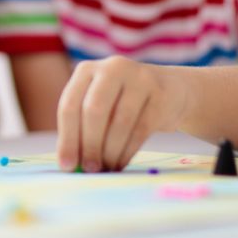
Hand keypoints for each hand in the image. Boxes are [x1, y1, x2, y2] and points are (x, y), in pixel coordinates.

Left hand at [56, 56, 189, 171]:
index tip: (66, 166)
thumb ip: (81, 128)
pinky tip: (121, 164)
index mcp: (86, 70)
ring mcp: (138, 78)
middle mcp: (111, 68)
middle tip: (89, 169)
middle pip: (94, 110)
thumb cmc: (122, 103)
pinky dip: (128, 152)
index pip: (70, 104)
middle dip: (89, 145)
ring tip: (106, 169)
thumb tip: (68, 164)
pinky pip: (141, 129)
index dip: (67, 138)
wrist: (170, 90)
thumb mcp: (99, 104)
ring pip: (120, 122)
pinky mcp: (160, 94)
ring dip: (110, 152)